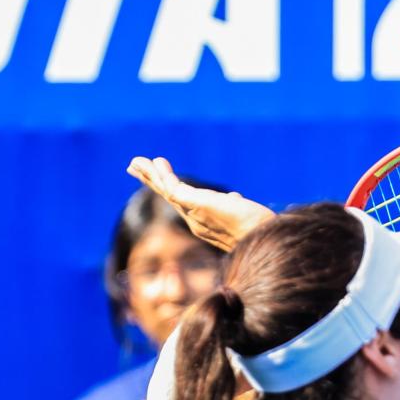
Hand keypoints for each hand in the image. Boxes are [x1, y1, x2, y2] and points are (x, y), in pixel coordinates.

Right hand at [126, 156, 274, 252]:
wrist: (265, 238)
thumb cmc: (258, 230)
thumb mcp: (242, 213)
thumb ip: (232, 205)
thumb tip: (234, 198)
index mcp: (203, 221)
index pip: (180, 200)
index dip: (166, 186)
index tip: (158, 174)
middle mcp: (194, 219)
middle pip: (167, 195)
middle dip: (151, 180)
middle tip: (134, 166)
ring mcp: (194, 214)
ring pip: (166, 191)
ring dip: (151, 175)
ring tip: (136, 161)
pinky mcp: (198, 205)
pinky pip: (174, 188)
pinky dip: (164, 175)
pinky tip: (158, 162)